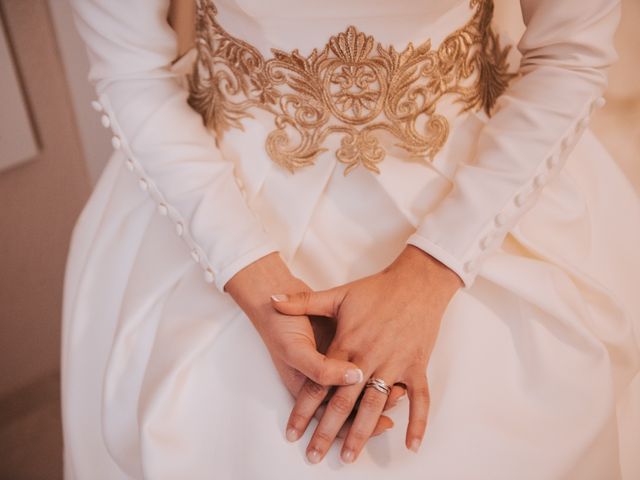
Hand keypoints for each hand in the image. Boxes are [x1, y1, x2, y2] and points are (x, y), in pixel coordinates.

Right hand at [224, 251, 404, 437]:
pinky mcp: (339, 347)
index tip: (382, 423)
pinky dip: (377, 372)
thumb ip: (320, 369)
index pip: (334, 415)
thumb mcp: (295, 349)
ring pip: (357, 389)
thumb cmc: (282, 325)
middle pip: (348, 407)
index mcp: (307, 386)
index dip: (356, 425)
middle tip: (393, 417)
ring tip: (402, 396)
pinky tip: (396, 372)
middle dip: (371, 415)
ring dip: (378, 394)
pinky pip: (360, 368)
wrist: (274, 296)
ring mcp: (330, 364)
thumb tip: (354, 378)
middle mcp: (321, 380)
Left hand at [270, 245, 461, 463]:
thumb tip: (271, 300)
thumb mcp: (337, 294)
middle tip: (314, 455)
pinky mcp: (416, 365)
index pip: (319, 384)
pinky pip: (419, 398)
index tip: (293, 432)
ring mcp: (394, 363)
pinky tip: (410, 444)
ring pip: (375, 405)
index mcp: (346, 344)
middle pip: (344, 402)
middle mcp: (368, 358)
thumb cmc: (376, 289)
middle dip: (327, 431)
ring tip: (349, 455)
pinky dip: (417, 422)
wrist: (416, 282)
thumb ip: (302, 301)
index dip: (304, 409)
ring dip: (362, 433)